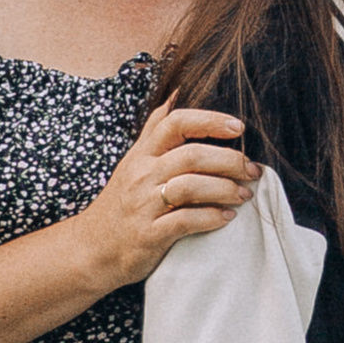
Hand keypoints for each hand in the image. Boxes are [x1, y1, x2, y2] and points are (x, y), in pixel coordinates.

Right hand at [76, 107, 257, 290]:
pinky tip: (227, 217)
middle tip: (252, 170)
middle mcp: (141, 175)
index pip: (175, 122)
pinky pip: (185, 221)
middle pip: (191, 155)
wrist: (91, 249)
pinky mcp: (148, 234)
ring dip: (225, 189)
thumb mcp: (132, 162)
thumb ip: (155, 131)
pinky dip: (211, 217)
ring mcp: (143, 204)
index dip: (210, 121)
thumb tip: (177, 93)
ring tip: (244, 194)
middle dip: (229, 161)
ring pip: (190, 186)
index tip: (238, 127)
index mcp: (141, 154)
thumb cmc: (120, 204)